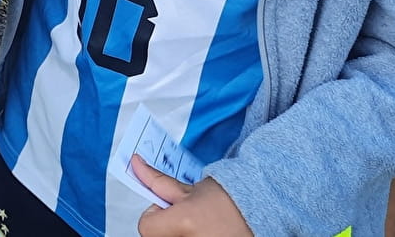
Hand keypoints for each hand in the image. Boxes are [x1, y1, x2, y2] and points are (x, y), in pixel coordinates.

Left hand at [134, 161, 250, 236]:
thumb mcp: (190, 189)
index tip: (167, 209)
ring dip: (180, 234)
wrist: (260, 211)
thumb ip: (158, 181)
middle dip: (167, 226)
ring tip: (199, 227)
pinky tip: (206, 233)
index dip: (154, 215)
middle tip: (187, 219)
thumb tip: (135, 163)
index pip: (146, 226)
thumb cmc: (228, 200)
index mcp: (185, 222)